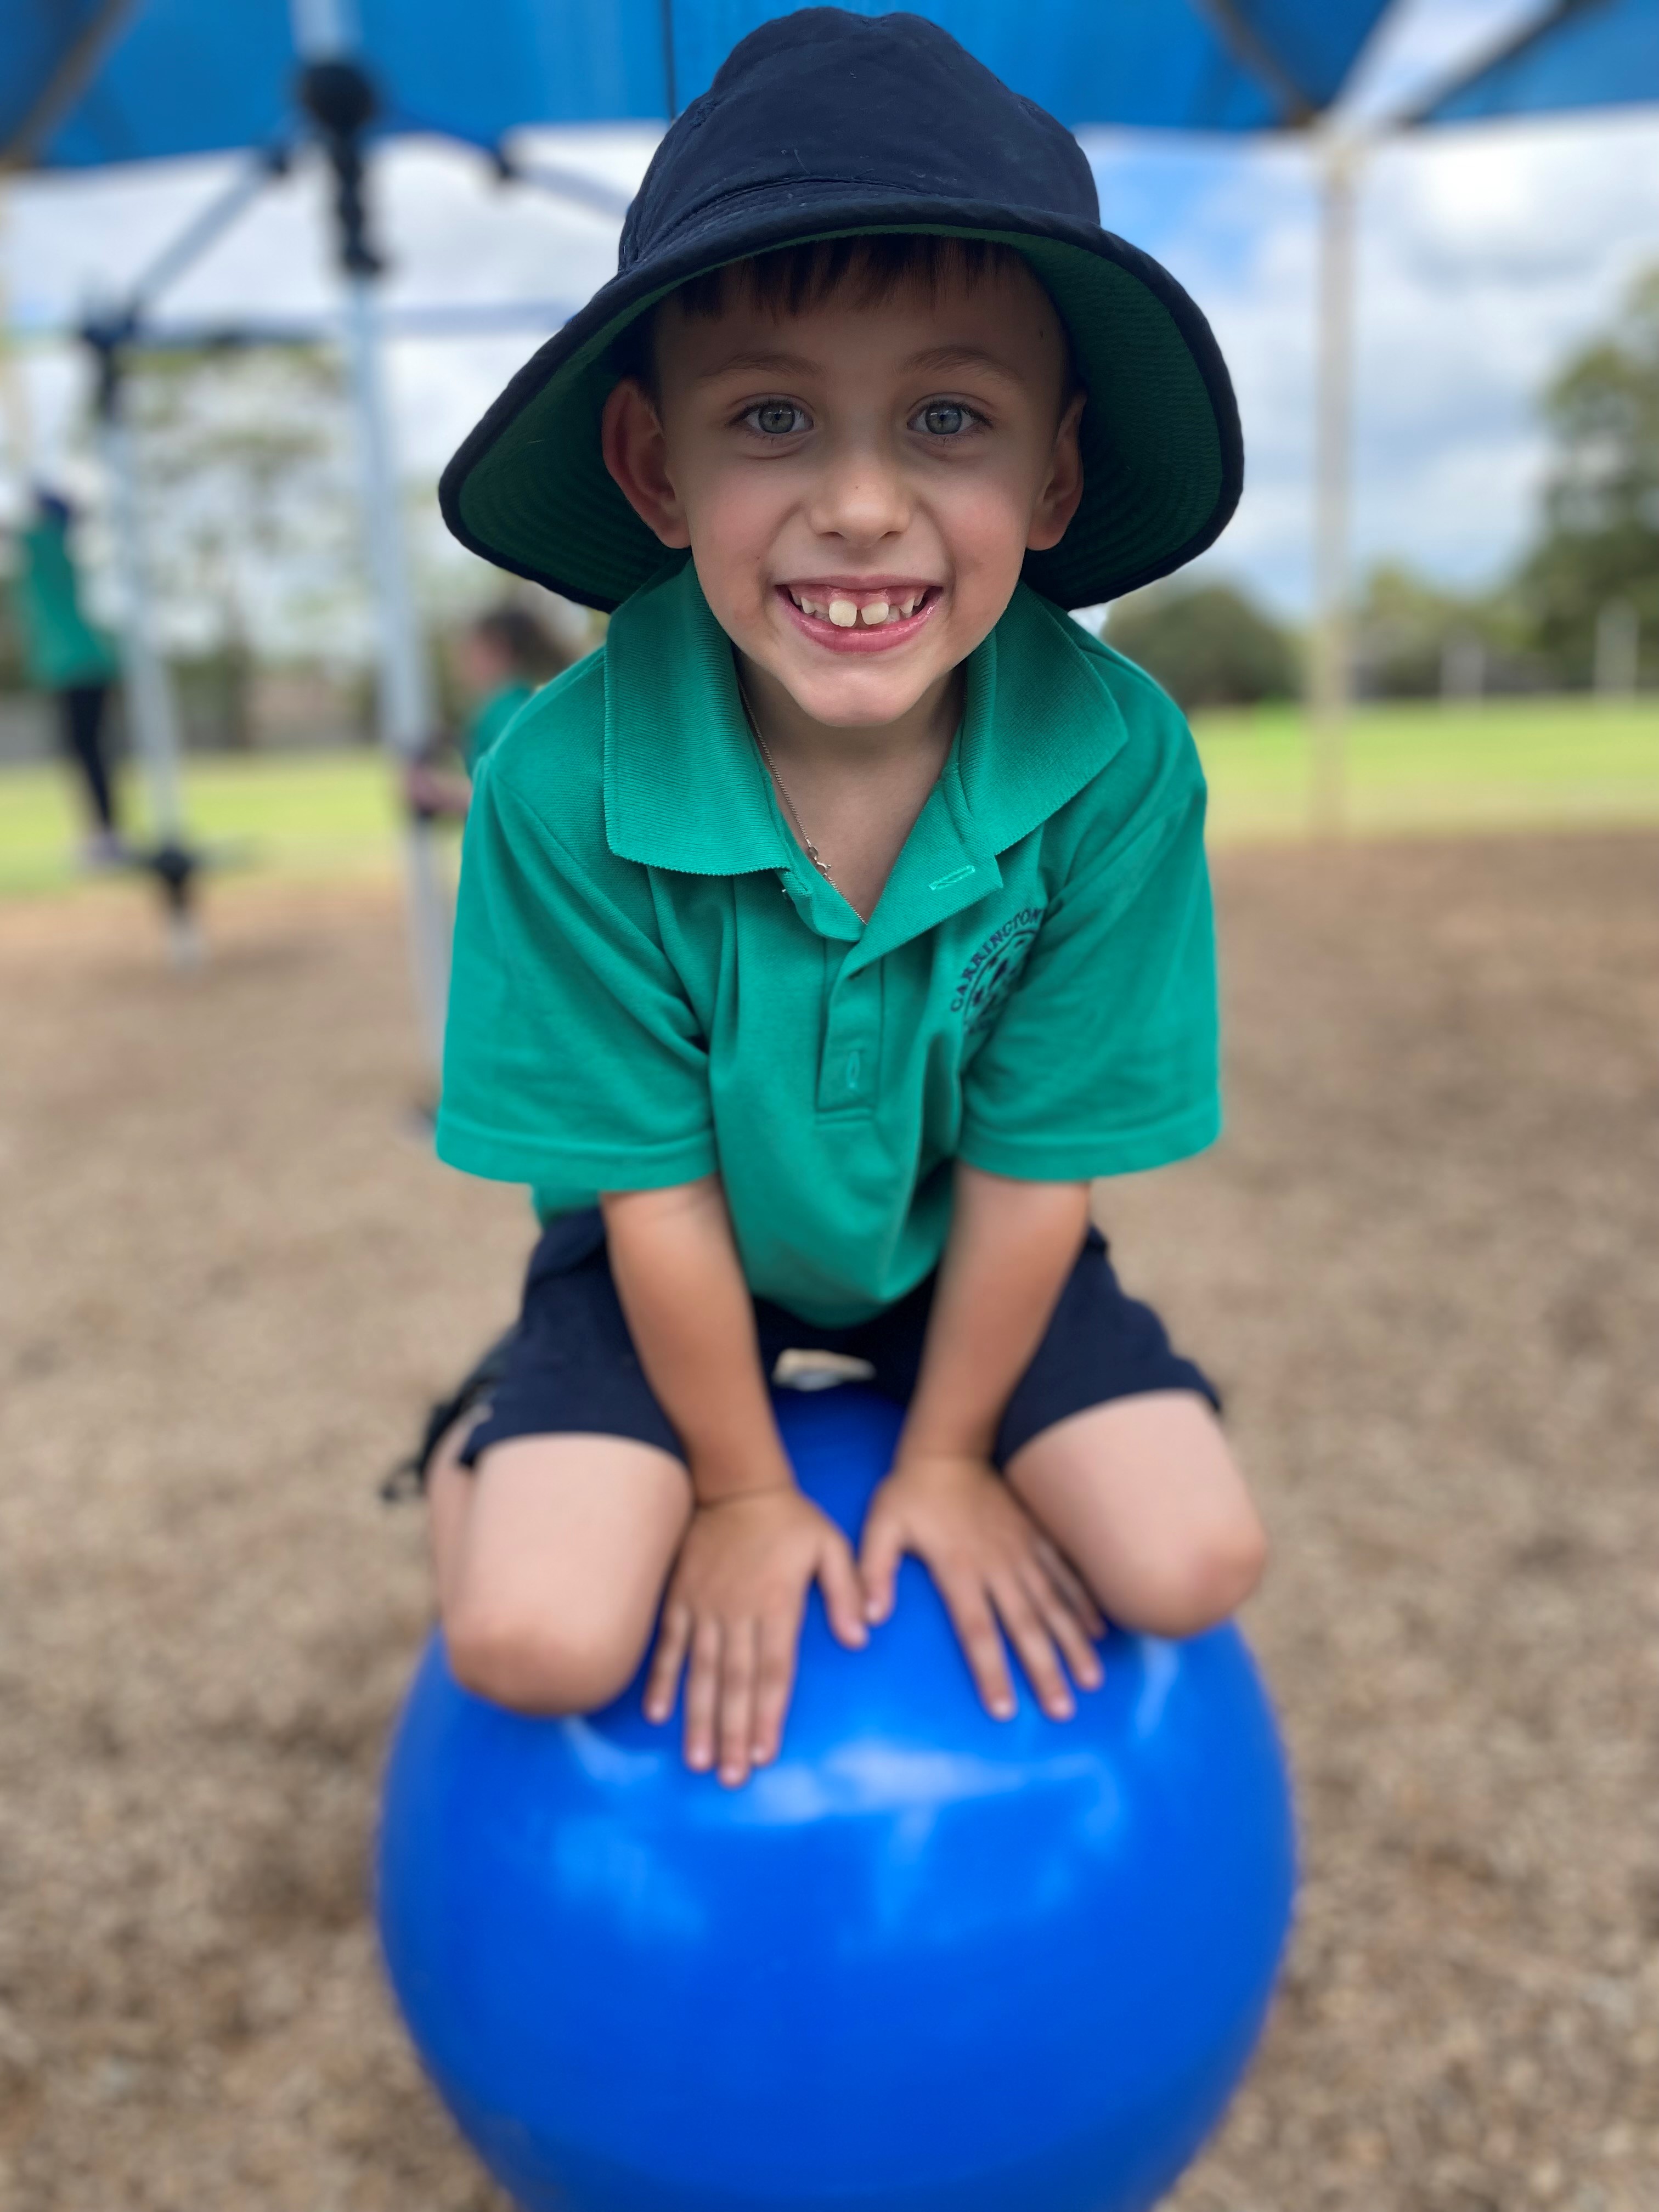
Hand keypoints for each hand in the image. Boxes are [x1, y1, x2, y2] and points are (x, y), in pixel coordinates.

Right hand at [644, 1485, 866, 1785]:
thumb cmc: (790, 1519)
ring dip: (699, 1718)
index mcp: (776, 1605)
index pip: (774, 1671)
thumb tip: (862, 1637)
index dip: (769, 1715)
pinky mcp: (680, 1598)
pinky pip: (668, 1643)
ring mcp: (704, 1607)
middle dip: (734, 1733)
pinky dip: (662, 1678)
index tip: (764, 1755)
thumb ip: (846, 1592)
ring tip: (698, 1760)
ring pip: (701, 1672)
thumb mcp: (831, 1546)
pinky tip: (657, 1713)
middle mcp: (738, 1613)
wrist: (737, 1481)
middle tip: (729, 1779)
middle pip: (737, 1683)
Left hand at [859, 1452, 1105, 1721]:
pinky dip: (1083, 1601)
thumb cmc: (910, 1491)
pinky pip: (1065, 1572)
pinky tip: (1098, 1628)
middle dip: (1046, 1670)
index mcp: (959, 1568)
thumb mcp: (881, 1525)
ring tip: (1092, 1680)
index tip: (1005, 1710)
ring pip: (1054, 1603)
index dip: (991, 1670)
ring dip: (1073, 1643)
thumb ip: (873, 1571)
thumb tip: (868, 1619)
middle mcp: (998, 1565)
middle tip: (1064, 1711)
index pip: (977, 1630)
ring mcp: (1022, 1550)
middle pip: (1025, 1626)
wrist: (948, 1445)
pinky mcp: (1035, 1535)